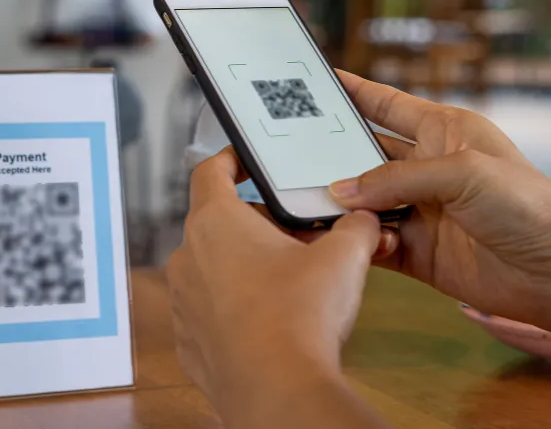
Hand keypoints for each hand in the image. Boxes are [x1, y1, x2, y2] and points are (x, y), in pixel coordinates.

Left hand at [167, 148, 385, 426]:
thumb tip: (366, 221)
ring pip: (213, 269)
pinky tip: (272, 321)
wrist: (278, 389)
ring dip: (245, 269)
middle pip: (219, 224)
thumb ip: (356, 227)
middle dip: (258, 226)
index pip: (210, 172)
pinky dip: (236, 310)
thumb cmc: (299, 317)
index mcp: (216, 222)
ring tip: (289, 281)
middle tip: (297, 235)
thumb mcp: (343, 257)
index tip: (245, 160)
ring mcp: (184, 303)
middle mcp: (188, 257)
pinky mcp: (189, 342)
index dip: (230, 160)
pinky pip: (211, 313)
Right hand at [330, 71, 550, 335]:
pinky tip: (345, 244)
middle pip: (364, 155)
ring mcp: (423, 212)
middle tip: (288, 153)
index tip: (312, 79)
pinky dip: (357, 245)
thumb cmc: (530, 204)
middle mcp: (428, 168)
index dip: (351, 91)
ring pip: (364, 204)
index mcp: (444, 131)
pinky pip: (375, 245)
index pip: (385, 104)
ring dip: (340, 205)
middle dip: (331, 155)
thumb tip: (342, 191)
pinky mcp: (421, 254)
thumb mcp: (463, 173)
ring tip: (306, 203)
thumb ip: (397, 179)